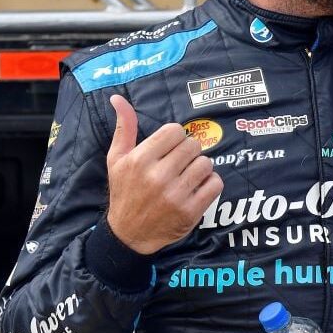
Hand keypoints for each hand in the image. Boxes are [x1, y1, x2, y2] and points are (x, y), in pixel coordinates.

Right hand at [105, 94, 222, 254]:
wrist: (129, 234)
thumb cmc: (125, 192)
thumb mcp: (117, 160)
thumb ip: (124, 128)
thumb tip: (118, 98)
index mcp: (139, 160)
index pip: (175, 130)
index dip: (175, 138)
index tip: (169, 149)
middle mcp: (157, 176)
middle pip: (193, 145)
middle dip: (188, 152)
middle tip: (179, 164)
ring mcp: (175, 195)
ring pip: (206, 163)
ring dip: (200, 168)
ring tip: (187, 176)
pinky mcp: (191, 211)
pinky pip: (215, 183)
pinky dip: (210, 184)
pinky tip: (196, 188)